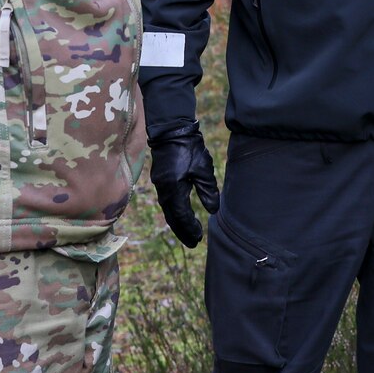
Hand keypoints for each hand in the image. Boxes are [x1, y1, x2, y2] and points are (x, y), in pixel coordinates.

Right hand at [147, 118, 220, 247]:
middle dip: (183, 231)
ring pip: (168, 210)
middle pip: (172, 218)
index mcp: (173, 190)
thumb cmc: (189, 148)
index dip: (190, 229)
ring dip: (178, 222)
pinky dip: (174, 212)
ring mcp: (160, 185)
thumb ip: (208, 191)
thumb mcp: (203, 170)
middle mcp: (164, 191)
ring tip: (189, 232)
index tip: (199, 238)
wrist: (172, 130)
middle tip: (193, 242)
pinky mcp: (161, 179)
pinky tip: (181, 214)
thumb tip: (213, 210)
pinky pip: (167, 202)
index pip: (182, 216)